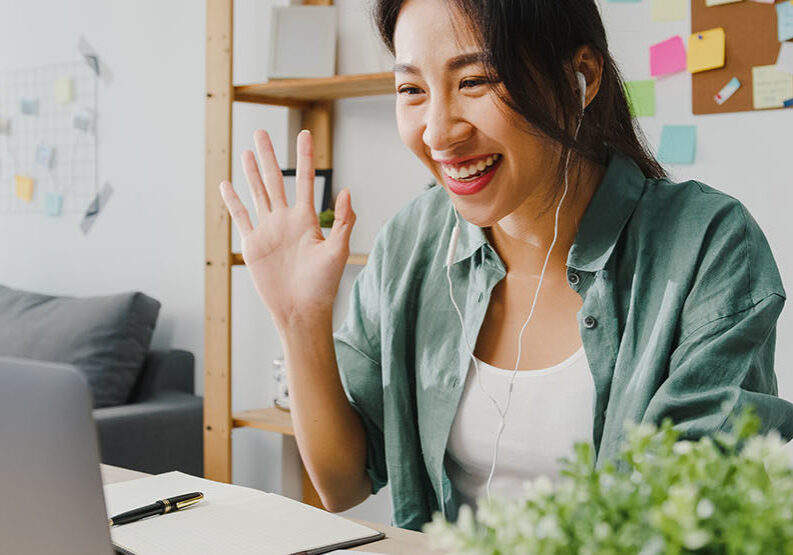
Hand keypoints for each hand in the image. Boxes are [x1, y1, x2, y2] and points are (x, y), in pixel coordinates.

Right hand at [219, 129, 355, 329]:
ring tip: (246, 151)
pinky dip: (233, 202)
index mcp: (306, 219)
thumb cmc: (323, 284)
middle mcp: (285, 220)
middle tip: (261, 132)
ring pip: (257, 194)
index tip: (305, 133)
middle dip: (268, 156)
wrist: (301, 310)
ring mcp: (268, 231)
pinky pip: (241, 218)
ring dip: (250, 173)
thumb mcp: (338, 251)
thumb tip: (347, 191)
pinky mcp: (252, 245)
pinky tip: (226, 184)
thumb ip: (344, 221)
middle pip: (275, 180)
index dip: (305, 157)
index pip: (304, 180)